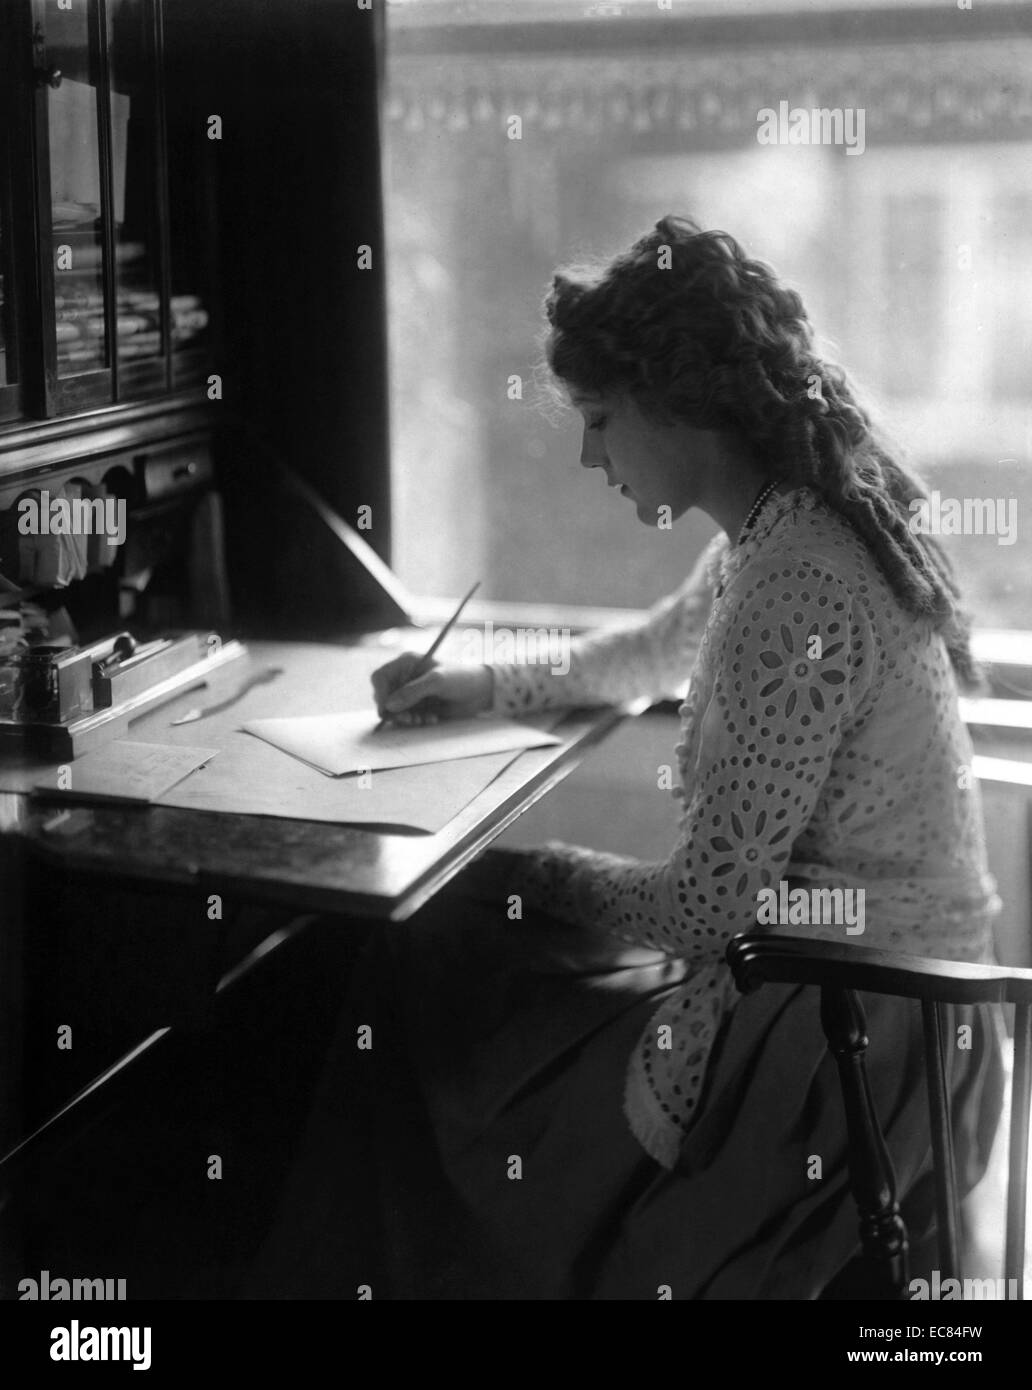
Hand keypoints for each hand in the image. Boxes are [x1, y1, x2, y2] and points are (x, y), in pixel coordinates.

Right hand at [371, 654, 493, 725]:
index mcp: (406, 663)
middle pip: (384, 696)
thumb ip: (413, 692)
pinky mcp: (417, 706)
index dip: (380, 694)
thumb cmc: (460, 678)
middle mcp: (404, 677)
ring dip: (406, 718)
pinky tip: (432, 718)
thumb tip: (388, 706)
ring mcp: (410, 692)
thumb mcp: (437, 681)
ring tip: (423, 720)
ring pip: (394, 710)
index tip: (386, 711)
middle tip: (409, 720)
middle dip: (394, 711)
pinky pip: (406, 717)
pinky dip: (416, 721)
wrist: (480, 691)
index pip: (380, 677)